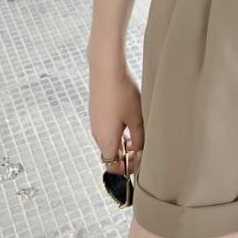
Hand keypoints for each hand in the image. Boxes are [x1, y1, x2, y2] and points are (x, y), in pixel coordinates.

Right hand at [88, 60, 143, 177]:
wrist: (106, 69)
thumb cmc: (122, 93)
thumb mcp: (136, 118)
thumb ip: (139, 139)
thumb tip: (141, 153)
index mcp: (106, 140)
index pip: (112, 165)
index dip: (126, 167)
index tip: (140, 161)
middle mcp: (97, 134)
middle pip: (111, 153)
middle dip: (127, 153)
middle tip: (142, 145)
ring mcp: (95, 123)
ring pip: (110, 140)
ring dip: (124, 141)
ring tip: (138, 129)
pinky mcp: (96, 113)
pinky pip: (106, 129)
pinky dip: (118, 130)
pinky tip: (130, 117)